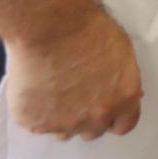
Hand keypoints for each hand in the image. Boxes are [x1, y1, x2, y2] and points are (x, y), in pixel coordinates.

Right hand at [4, 9, 142, 139]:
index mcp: (124, 99)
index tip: (105, 107)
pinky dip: (34, 109)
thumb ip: (120, 80)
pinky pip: (34, 122)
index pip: (124, 124)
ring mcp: (64, 124)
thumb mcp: (121, 52)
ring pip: (63, 131)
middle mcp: (97, 117)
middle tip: (75, 95)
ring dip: (60, 117)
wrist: (51, 26)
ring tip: (52, 90)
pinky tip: (33, 87)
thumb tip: (118, 92)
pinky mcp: (34, 123)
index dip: (114, 117)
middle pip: (93, 131)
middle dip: (86, 117)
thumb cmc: (90, 29)